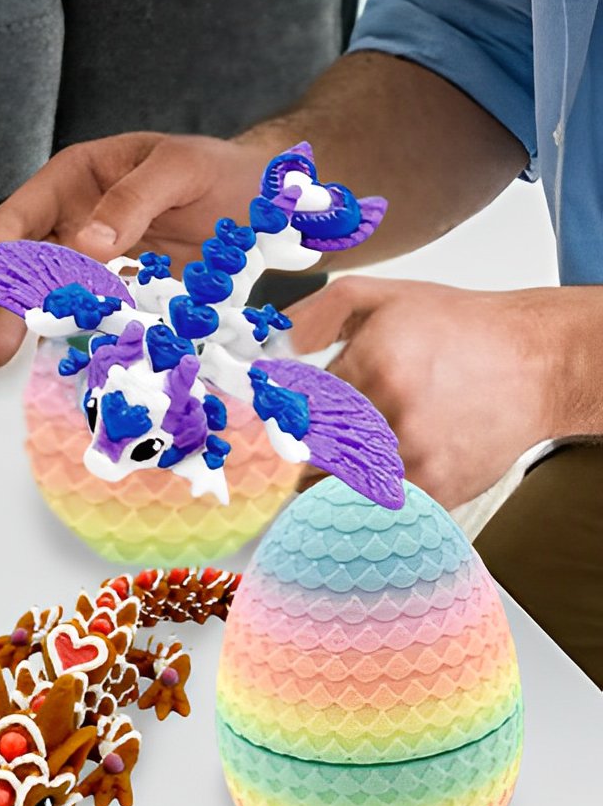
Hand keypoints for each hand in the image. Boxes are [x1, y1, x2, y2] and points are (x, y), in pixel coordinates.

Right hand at [0, 132, 268, 365]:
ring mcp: (100, 258)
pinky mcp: (127, 290)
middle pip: (29, 260)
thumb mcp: (179, 169)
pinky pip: (94, 312)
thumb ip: (133, 200)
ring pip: (54, 291)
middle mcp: (77, 218)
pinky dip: (78, 333)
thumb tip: (87, 244)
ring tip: (4, 357)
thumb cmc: (218, 170)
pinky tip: (61, 357)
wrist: (266, 197)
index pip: (23, 213)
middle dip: (5, 301)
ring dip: (31, 322)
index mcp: (78, 178)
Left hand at [286, 278, 588, 507]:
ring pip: (338, 486)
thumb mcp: (378, 297)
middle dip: (295, 450)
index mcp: (373, 366)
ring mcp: (419, 459)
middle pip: (311, 451)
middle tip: (289, 448)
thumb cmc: (458, 329)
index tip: (268, 424)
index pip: (295, 408)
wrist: (536, 362)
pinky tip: (360, 481)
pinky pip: (375, 508)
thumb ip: (314, 316)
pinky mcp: (440, 490)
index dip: (277, 418)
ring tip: (327, 464)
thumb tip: (272, 346)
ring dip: (322, 479)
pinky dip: (358, 501)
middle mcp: (395, 416)